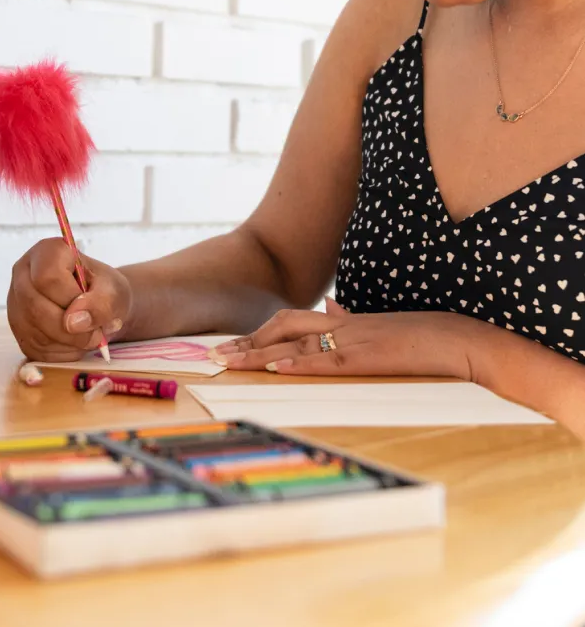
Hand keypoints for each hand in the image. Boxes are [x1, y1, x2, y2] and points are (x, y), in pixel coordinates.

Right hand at [7, 238, 131, 361]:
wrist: (100, 307)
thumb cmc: (105, 291)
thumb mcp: (115, 292)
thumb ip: (101, 303)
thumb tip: (74, 322)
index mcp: (45, 253)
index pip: (47, 277)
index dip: (71, 298)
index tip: (91, 306)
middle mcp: (23, 276)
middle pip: (36, 307)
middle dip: (72, 329)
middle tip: (96, 333)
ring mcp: (16, 305)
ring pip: (35, 332)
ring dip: (69, 342)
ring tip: (88, 335)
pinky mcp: (19, 332)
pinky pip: (36, 349)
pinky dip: (62, 352)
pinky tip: (75, 342)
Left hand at [210, 297, 480, 378]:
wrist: (463, 340)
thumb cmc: (426, 338)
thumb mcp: (381, 327)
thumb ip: (352, 320)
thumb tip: (331, 309)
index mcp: (345, 321)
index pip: (291, 322)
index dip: (259, 333)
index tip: (232, 345)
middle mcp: (343, 326)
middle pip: (283, 327)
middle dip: (247, 342)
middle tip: (216, 355)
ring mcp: (355, 340)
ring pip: (295, 343)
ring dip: (259, 354)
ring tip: (229, 362)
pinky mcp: (369, 357)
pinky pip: (326, 359)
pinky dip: (298, 364)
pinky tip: (276, 368)